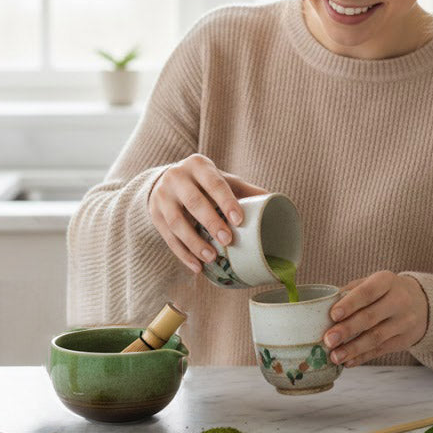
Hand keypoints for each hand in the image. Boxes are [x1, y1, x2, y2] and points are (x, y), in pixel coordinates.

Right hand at [148, 154, 268, 272]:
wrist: (167, 180)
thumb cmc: (204, 182)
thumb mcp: (223, 179)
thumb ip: (246, 191)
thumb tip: (277, 202)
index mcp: (198, 165)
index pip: (213, 182)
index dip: (226, 201)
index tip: (239, 220)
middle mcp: (176, 177)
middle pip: (193, 202)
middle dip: (210, 222)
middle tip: (227, 240)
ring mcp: (162, 196)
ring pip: (176, 222)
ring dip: (194, 243)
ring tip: (211, 257)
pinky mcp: (154, 215)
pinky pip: (168, 237)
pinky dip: (183, 254)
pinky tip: (196, 267)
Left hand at [323, 271, 427, 366]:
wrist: (421, 303)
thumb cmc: (385, 292)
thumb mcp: (372, 283)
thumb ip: (350, 292)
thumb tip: (321, 307)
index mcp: (387, 281)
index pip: (368, 292)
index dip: (350, 304)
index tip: (333, 315)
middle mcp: (399, 300)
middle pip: (371, 317)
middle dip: (347, 330)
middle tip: (328, 340)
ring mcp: (404, 322)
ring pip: (376, 337)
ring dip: (353, 349)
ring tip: (335, 356)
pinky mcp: (404, 340)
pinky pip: (381, 350)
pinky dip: (362, 357)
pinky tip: (348, 362)